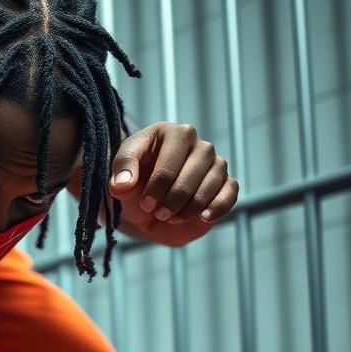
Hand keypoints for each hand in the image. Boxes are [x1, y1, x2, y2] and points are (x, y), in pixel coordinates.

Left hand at [108, 121, 237, 246]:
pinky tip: (203, 217)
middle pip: (192, 175)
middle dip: (172, 200)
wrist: (145, 208)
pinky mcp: (224, 183)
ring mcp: (214, 163)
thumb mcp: (120, 178)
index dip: (156, 189)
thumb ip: (120, 175)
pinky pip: (230, 192)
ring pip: (210, 185)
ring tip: (172, 217)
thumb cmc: (135, 186)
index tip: (145, 204)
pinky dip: (218, 207)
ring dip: (189, 208)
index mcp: (173, 134)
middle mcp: (198, 145)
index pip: (169, 164)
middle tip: (159, 213)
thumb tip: (123, 184)